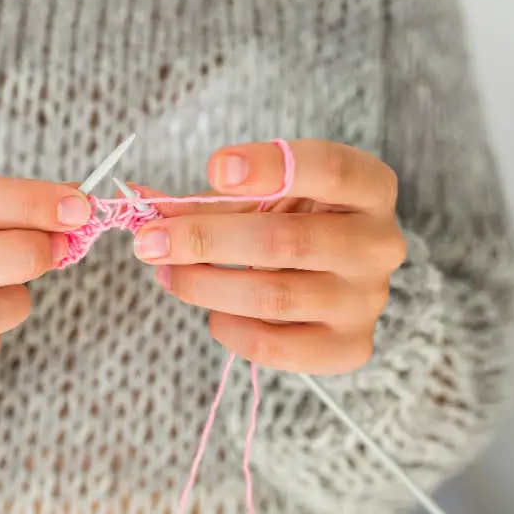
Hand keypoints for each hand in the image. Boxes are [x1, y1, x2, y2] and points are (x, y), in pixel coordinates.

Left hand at [130, 140, 406, 374]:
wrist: (335, 277)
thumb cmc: (290, 221)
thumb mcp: (264, 196)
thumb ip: (211, 197)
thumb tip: (133, 197)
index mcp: (369, 188)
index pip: (329, 168)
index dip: (270, 166)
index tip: (214, 169)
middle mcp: (380, 244)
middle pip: (287, 240)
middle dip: (206, 239)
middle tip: (150, 240)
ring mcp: (367, 300)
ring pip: (274, 295)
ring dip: (204, 285)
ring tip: (166, 274)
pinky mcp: (349, 347)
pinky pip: (276, 345)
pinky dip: (230, 328)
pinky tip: (212, 312)